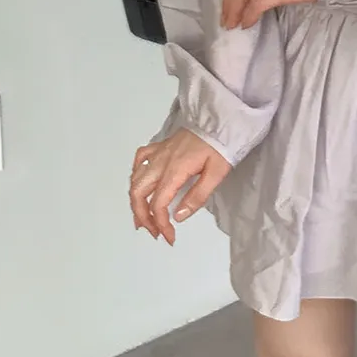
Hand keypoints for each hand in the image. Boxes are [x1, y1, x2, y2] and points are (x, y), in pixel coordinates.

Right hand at [129, 129, 230, 245]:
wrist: (220, 119)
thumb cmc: (221, 146)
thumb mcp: (216, 173)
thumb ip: (197, 196)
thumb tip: (178, 216)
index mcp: (175, 171)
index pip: (159, 203)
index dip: (161, 224)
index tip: (169, 237)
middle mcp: (162, 162)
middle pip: (138, 193)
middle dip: (141, 216)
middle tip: (154, 231)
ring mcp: (159, 152)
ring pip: (136, 178)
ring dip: (135, 200)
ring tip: (143, 216)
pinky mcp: (161, 145)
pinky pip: (140, 158)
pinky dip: (136, 173)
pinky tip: (140, 183)